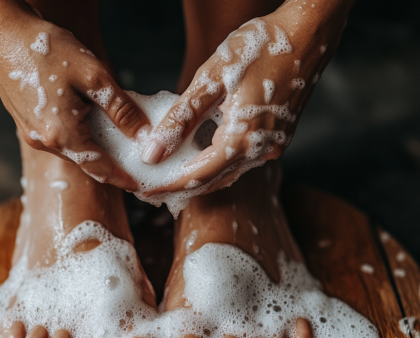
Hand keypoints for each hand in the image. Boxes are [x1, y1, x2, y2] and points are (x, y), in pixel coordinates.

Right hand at [0, 2, 149, 190]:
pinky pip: (60, 139)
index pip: (100, 169)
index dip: (122, 179)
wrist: (1, 30)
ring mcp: (33, 134)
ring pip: (73, 151)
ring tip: (116, 140)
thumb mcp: (94, 76)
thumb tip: (145, 135)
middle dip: (111, 163)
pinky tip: (91, 123)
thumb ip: (122, 110)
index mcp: (61, 135)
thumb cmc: (46, 48)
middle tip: (133, 161)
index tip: (139, 186)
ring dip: (94, 149)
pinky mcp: (27, 124)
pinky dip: (79, 137)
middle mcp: (45, 142)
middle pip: (86, 162)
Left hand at [141, 1, 348, 195]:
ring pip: (228, 174)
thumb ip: (180, 119)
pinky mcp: (277, 140)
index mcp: (243, 139)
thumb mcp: (211, 79)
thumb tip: (154, 152)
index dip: (169, 185)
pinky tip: (201, 159)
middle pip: (213, 182)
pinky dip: (218, 165)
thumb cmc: (260, 48)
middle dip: (182, 187)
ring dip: (200, 178)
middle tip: (153, 188)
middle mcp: (261, 152)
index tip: (144, 191)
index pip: (197, 176)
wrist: (307, 34)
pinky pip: (242, 162)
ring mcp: (272, 148)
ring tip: (171, 175)